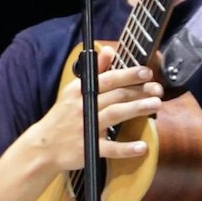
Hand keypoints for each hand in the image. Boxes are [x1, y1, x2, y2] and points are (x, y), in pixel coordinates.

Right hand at [19, 46, 163, 171]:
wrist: (42, 148)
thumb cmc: (62, 118)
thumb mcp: (72, 92)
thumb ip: (94, 72)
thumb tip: (108, 50)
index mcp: (78, 92)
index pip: (107, 79)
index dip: (128, 75)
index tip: (147, 72)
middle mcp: (82, 108)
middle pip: (115, 96)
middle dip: (139, 91)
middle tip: (159, 90)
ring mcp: (85, 128)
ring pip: (114, 114)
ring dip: (136, 108)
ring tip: (156, 104)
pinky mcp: (88, 149)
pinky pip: (110, 148)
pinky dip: (125, 148)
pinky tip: (142, 146)